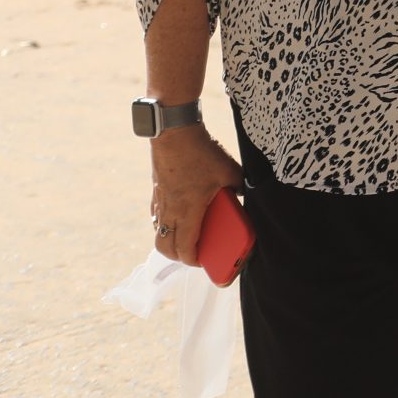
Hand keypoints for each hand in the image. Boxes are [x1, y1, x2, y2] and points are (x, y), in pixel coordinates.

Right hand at [149, 124, 242, 264]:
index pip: (185, 248)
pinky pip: (157, 217)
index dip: (193, 260)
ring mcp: (160, 202)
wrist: (174, 134)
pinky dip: (165, 224)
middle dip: (178, 257)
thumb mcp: (230, 171)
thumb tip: (242, 196)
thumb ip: (238, 188)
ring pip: (159, 233)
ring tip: (186, 238)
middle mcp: (170, 211)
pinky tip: (179, 216)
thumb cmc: (202, 153)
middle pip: (165, 247)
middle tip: (194, 254)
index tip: (202, 263)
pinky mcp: (156, 192)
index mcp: (188, 211)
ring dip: (170, 241)